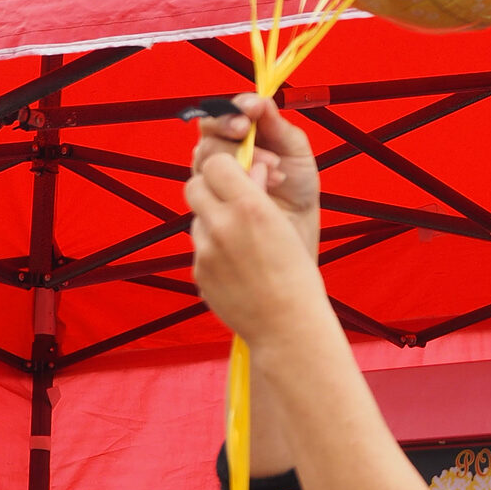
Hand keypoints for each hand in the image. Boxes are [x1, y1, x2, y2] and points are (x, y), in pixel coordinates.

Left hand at [187, 149, 328, 348]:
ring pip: (197, 218)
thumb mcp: (285, 225)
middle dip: (210, 188)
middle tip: (230, 200)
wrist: (287, 325)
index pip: (215, 164)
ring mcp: (205, 251)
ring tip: (243, 243)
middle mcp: (222, 225)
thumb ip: (259, 194)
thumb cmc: (296, 274)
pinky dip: (214, 251)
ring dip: (213, 222)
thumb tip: (251, 169)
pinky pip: (200, 248)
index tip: (238, 175)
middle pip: (194, 185)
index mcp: (250, 208)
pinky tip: (238, 267)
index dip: (225, 167)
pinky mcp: (198, 272)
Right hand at [192, 94, 319, 262]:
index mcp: (242, 131)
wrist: (298, 226)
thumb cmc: (297, 186)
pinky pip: (205, 185)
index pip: (224, 110)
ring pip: (206, 154)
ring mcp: (211, 173)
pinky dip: (234, 185)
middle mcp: (221, 148)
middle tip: (249, 133)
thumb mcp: (295, 150)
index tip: (250, 111)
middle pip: (209, 129)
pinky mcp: (207, 198)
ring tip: (274, 172)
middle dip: (230, 129)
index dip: (234, 108)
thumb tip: (259, 100)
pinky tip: (261, 190)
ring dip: (239, 159)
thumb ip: (276, 125)